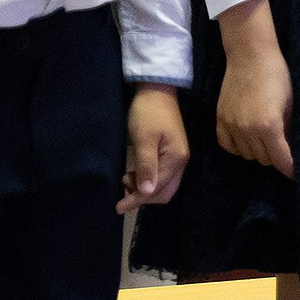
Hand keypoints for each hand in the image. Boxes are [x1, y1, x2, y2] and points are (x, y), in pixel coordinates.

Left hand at [120, 85, 188, 213]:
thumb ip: (146, 167)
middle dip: (144, 196)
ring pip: (164, 185)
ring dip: (145, 189)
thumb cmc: (147, 114)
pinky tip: (135, 173)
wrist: (156, 91)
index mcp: (176, 159)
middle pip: (164, 192)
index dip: (137, 200)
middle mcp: (181, 162)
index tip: (118, 207)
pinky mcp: (171, 154)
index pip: (156, 188)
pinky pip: (162, 176)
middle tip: (123, 190)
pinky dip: (148, 180)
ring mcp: (177, 158)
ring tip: (127, 178)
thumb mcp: (143, 139)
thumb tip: (146, 193)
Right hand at [216, 0, 294, 178]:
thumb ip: (289, 131)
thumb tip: (291, 150)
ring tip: (266, 138)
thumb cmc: (277, 76)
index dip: (292, 169)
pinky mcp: (220, 120)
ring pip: (247, 155)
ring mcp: (231, 126)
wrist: (250, 55)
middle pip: (265, 159)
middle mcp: (247, 130)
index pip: (282, 161)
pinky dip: (238, 147)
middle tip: (284, 146)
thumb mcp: (291, 104)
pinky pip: (228, 146)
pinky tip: (247, 139)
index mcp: (269, 127)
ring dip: (258, 151)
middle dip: (276, 157)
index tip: (297, 173)